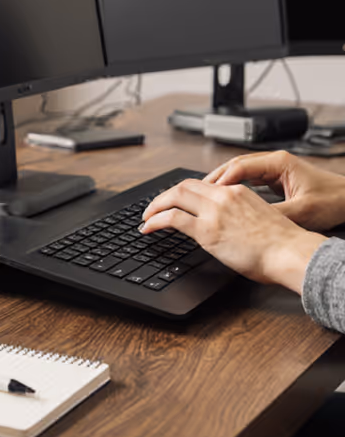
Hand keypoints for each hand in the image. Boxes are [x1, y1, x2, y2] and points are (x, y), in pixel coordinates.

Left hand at [140, 179, 324, 293]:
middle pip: (183, 186)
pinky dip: (155, 221)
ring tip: (146, 218)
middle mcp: (223, 196)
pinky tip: (148, 228)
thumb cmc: (282, 244)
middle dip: (163, 196)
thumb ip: (238, 215)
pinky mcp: (207, 230)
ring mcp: (214, 212)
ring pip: (174, 197)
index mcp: (237, 191)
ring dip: (155, 206)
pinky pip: (172, 218)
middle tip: (153, 208)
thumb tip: (225, 226)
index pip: (201, 184)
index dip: (182, 191)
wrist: (291, 252)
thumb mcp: (258, 217)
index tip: (173, 200)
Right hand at [205, 150, 344, 230]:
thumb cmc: (333, 201)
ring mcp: (275, 169)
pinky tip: (225, 198)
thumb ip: (273, 213)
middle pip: (234, 165)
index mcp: (279, 163)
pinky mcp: (276, 179)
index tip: (206, 193)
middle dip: (214, 179)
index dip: (220, 180)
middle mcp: (274, 162)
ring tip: (205, 196)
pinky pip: (248, 180)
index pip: (239, 166)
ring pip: (239, 172)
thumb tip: (247, 221)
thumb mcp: (301, 211)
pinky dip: (234, 188)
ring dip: (222, 183)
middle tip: (196, 193)